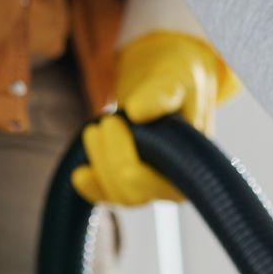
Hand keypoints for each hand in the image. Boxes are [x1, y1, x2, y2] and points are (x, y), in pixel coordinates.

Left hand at [72, 31, 237, 205]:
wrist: (165, 78)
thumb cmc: (178, 77)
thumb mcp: (175, 77)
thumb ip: (161, 93)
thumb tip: (137, 112)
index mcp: (192, 168)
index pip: (151, 183)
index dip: (127, 161)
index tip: (113, 123)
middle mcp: (173, 185)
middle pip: (129, 192)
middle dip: (110, 156)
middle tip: (107, 120)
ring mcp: (150, 187)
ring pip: (115, 194)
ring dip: (100, 161)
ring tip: (98, 127)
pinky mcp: (130, 182)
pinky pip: (106, 196)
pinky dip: (91, 185)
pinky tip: (80, 173)